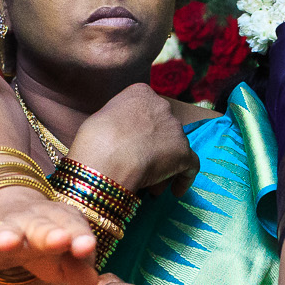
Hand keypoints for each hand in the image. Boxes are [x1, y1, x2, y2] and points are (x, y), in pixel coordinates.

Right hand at [0, 184, 100, 284]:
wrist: (3, 214)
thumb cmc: (43, 243)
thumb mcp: (65, 256)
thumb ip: (79, 269)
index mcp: (60, 221)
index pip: (73, 227)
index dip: (80, 237)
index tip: (87, 247)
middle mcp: (32, 220)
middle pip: (42, 227)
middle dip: (50, 234)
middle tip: (59, 240)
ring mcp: (3, 228)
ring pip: (6, 231)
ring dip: (8, 236)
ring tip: (9, 242)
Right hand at [70, 82, 200, 194]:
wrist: (107, 158)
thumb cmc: (94, 139)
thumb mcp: (100, 117)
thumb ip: (117, 120)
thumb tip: (120, 134)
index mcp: (141, 93)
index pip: (146, 110)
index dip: (141, 130)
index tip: (133, 144)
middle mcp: (162, 106)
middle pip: (162, 129)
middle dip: (154, 149)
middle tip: (141, 167)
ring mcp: (175, 129)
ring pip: (174, 149)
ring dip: (165, 166)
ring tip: (150, 187)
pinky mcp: (184, 153)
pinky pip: (190, 166)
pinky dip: (183, 178)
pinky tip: (175, 191)